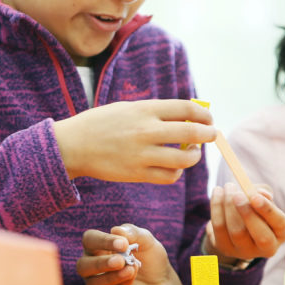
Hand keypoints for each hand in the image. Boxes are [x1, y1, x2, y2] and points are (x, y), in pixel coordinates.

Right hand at [52, 99, 214, 182]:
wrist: (73, 145)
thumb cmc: (102, 123)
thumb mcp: (128, 108)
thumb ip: (156, 112)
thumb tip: (187, 117)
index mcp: (145, 109)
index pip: (187, 109)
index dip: (204, 114)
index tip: (208, 118)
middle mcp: (146, 131)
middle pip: (192, 134)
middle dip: (208, 135)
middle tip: (211, 135)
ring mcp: (142, 154)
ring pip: (184, 160)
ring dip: (194, 156)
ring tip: (192, 153)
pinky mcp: (137, 173)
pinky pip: (169, 176)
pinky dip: (177, 172)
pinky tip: (173, 167)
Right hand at [76, 224, 184, 284]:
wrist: (164, 282)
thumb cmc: (150, 259)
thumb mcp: (147, 241)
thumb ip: (133, 233)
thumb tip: (116, 230)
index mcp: (99, 248)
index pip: (89, 240)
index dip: (102, 240)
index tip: (123, 243)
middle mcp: (94, 268)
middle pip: (83, 265)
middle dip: (101, 262)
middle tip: (120, 260)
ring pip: (92, 284)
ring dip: (110, 277)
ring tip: (128, 269)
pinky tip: (132, 276)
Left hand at [204, 182, 284, 263]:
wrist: (235, 223)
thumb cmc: (254, 207)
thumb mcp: (261, 198)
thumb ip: (263, 192)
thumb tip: (261, 193)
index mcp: (280, 232)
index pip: (280, 223)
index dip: (268, 210)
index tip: (254, 196)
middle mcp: (267, 247)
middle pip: (261, 236)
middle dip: (248, 214)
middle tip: (237, 194)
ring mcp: (246, 251)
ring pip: (237, 231)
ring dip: (228, 205)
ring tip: (228, 186)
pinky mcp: (226, 248)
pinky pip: (219, 228)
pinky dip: (216, 207)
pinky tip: (217, 192)